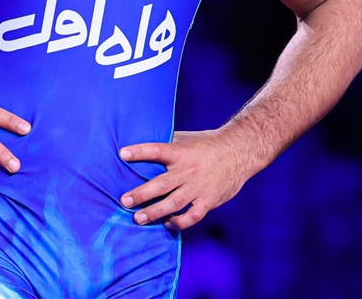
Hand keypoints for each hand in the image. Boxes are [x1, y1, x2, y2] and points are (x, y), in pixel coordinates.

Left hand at [118, 129, 252, 231]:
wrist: (239, 152)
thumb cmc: (209, 144)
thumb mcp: (188, 138)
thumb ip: (169, 141)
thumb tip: (146, 137)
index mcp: (181, 153)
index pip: (157, 150)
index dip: (140, 151)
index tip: (122, 154)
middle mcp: (188, 171)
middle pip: (161, 184)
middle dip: (141, 194)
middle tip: (124, 200)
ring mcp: (198, 187)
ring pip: (173, 203)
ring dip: (154, 212)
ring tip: (138, 218)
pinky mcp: (208, 200)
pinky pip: (192, 216)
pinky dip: (180, 223)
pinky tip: (168, 224)